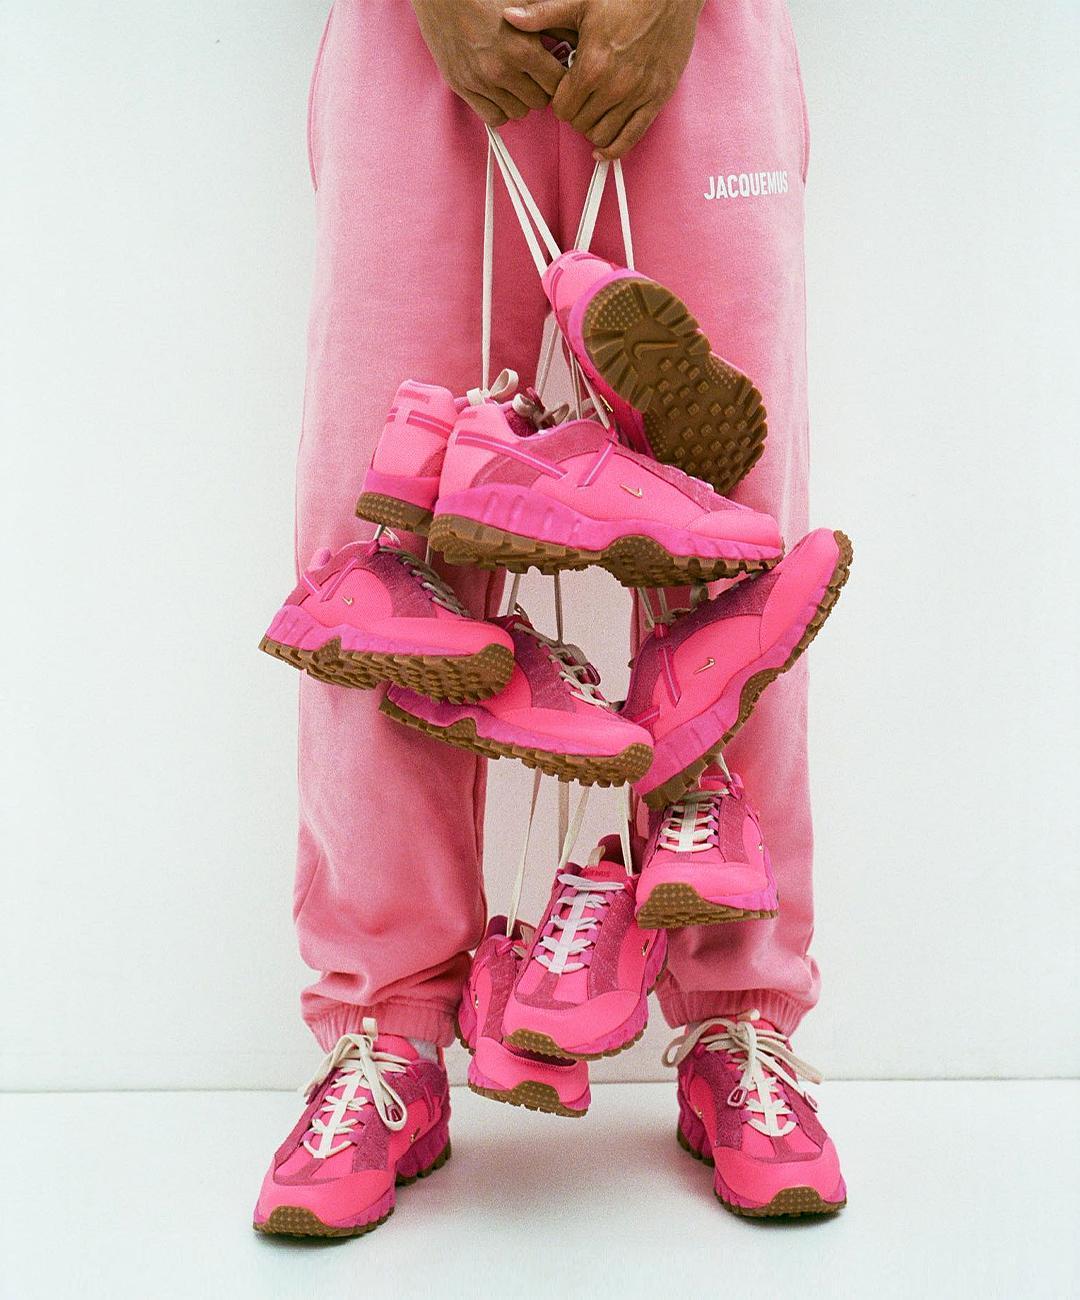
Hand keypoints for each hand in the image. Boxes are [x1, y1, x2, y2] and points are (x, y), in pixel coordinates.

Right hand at [411, 0, 565, 125]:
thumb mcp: (526, 2)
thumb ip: (553, 24)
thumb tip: (578, 42)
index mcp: (522, 47)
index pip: (557, 85)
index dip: (559, 78)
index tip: (553, 71)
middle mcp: (502, 69)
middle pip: (539, 102)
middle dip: (540, 89)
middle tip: (535, 75)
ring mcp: (481, 82)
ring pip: (518, 113)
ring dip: (520, 99)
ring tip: (516, 81)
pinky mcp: (463, 88)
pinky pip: (493, 118)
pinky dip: (500, 109)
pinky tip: (500, 92)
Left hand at [503, 0, 702, 157]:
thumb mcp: (581, 2)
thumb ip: (543, 14)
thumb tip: (510, 18)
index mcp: (593, 66)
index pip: (562, 108)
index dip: (558, 104)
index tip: (564, 94)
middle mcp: (614, 87)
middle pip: (580, 124)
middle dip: (574, 116)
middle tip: (578, 102)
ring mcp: (637, 96)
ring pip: (602, 136)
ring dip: (592, 130)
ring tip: (592, 115)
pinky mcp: (656, 100)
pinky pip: (631, 139)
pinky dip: (614, 150)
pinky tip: (603, 151)